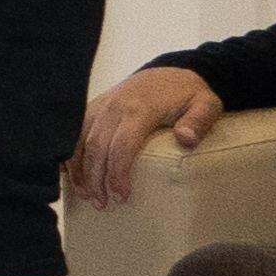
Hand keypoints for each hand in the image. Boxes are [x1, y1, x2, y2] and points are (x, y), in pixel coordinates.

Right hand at [69, 65, 221, 207]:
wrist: (171, 71)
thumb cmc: (188, 94)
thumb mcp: (206, 104)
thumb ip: (199, 121)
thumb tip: (186, 140)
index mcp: (140, 108)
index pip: (121, 146)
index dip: (117, 173)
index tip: (122, 196)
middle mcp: (115, 106)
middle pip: (96, 147)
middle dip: (95, 179)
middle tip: (102, 203)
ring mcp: (102, 105)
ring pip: (79, 140)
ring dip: (78, 169)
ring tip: (85, 194)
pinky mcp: (95, 107)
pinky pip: (74, 131)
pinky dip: (69, 153)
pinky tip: (69, 172)